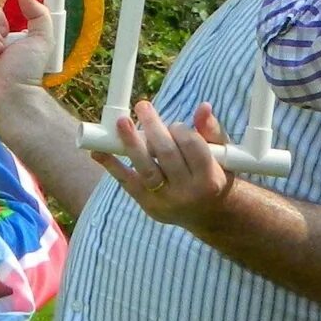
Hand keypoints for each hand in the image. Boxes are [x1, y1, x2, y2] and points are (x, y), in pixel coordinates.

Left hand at [93, 100, 238, 229]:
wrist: (209, 214)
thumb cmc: (215, 176)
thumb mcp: (222, 154)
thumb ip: (211, 130)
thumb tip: (203, 107)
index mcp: (209, 178)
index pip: (191, 145)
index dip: (179, 129)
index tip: (174, 124)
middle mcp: (187, 192)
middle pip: (166, 154)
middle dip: (153, 128)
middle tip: (142, 106)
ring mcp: (165, 201)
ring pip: (146, 168)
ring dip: (131, 143)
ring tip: (121, 122)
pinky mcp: (148, 205)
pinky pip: (127, 183)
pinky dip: (112, 166)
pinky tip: (97, 151)